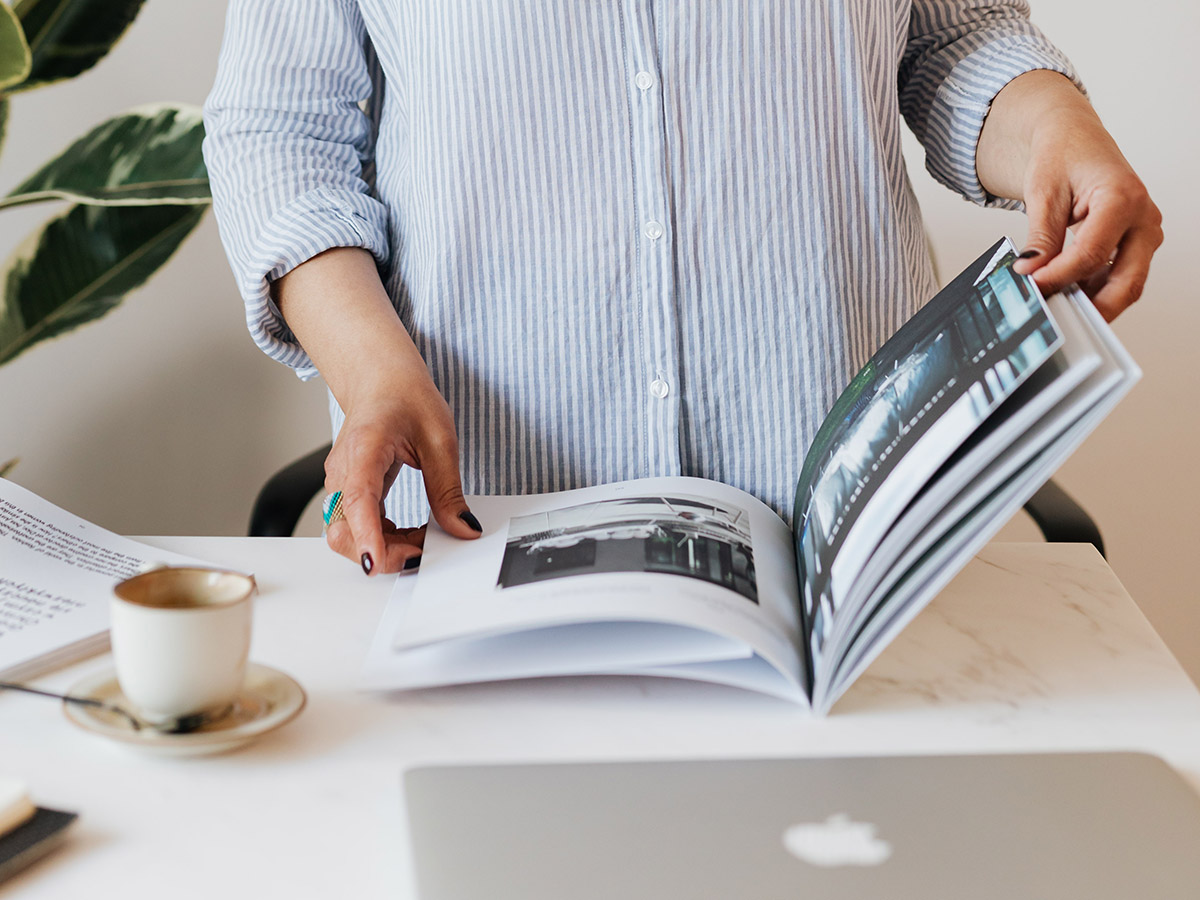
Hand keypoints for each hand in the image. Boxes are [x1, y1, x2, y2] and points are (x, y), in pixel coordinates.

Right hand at [273, 248, 482, 574]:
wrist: (382, 381)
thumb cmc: (406, 400)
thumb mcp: (440, 442)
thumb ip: (449, 490)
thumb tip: (464, 529)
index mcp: (364, 449)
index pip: (359, 500)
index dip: (367, 535)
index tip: (377, 563)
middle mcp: (343, 472)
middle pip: (343, 530)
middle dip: (381, 552)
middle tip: (424, 549)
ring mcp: (341, 485)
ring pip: (347, 536)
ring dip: (383, 548)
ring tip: (421, 538)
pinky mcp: (347, 494)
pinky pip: (356, 528)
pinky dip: (381, 539)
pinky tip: (408, 531)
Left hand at [977, 71, 1162, 320]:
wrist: (1075, 139)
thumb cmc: (1063, 155)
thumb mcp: (1043, 193)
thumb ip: (1041, 236)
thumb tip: (1031, 272)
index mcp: (1123, 198)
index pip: (1093, 254)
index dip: (1060, 276)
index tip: (1032, 287)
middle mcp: (1143, 218)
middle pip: (1126, 282)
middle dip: (1090, 307)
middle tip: (1053, 317)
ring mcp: (1144, 233)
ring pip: (1126, 284)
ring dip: (1092, 302)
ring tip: (1054, 307)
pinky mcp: (1135, 243)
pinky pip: (1119, 276)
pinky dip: (1094, 290)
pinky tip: (1065, 294)